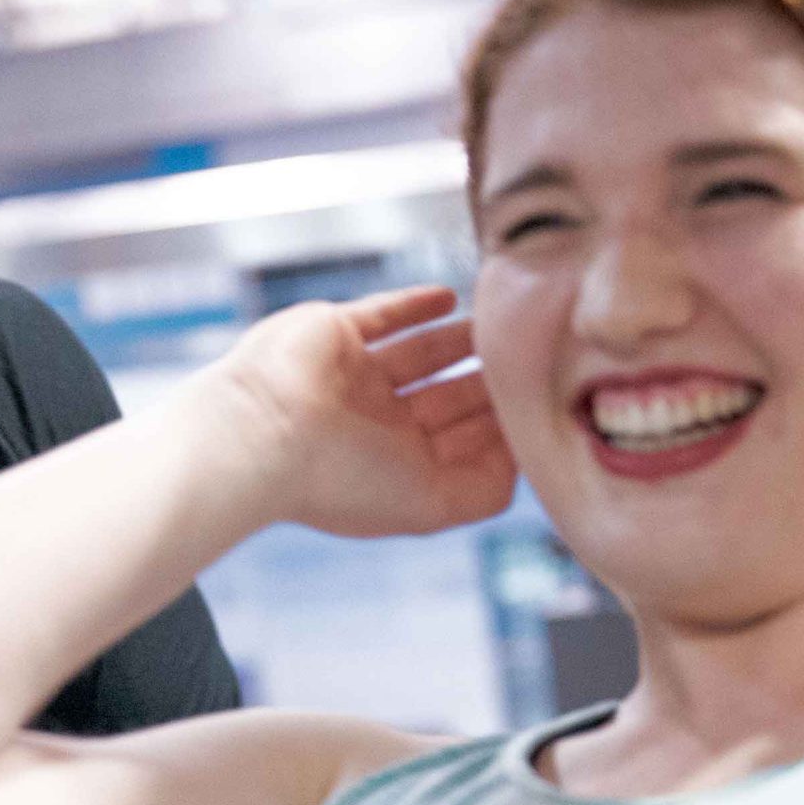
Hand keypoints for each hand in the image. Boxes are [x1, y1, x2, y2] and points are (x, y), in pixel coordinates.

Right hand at [196, 286, 516, 538]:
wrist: (264, 434)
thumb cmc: (343, 478)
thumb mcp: (431, 504)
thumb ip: (483, 491)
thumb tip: (520, 457)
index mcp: (392, 466)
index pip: (457, 444)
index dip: (497, 428)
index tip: (539, 408)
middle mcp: (373, 423)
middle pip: (445, 399)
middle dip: (486, 386)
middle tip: (533, 362)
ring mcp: (353, 376)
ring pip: (420, 353)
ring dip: (460, 342)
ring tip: (501, 328)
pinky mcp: (335, 332)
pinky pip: (383, 313)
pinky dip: (416, 304)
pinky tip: (451, 300)